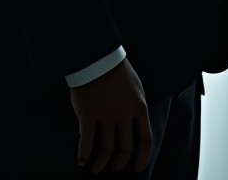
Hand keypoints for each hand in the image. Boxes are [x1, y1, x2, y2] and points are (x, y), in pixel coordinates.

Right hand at [69, 59, 151, 173]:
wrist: (99, 58)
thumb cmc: (118, 72)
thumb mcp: (137, 88)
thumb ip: (136, 108)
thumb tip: (135, 126)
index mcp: (139, 107)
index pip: (145, 139)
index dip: (143, 157)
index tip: (138, 168)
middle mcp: (125, 114)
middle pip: (125, 149)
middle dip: (120, 163)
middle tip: (115, 168)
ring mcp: (106, 116)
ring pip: (106, 150)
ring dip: (101, 164)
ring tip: (96, 168)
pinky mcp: (88, 116)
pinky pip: (86, 143)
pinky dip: (83, 155)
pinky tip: (81, 160)